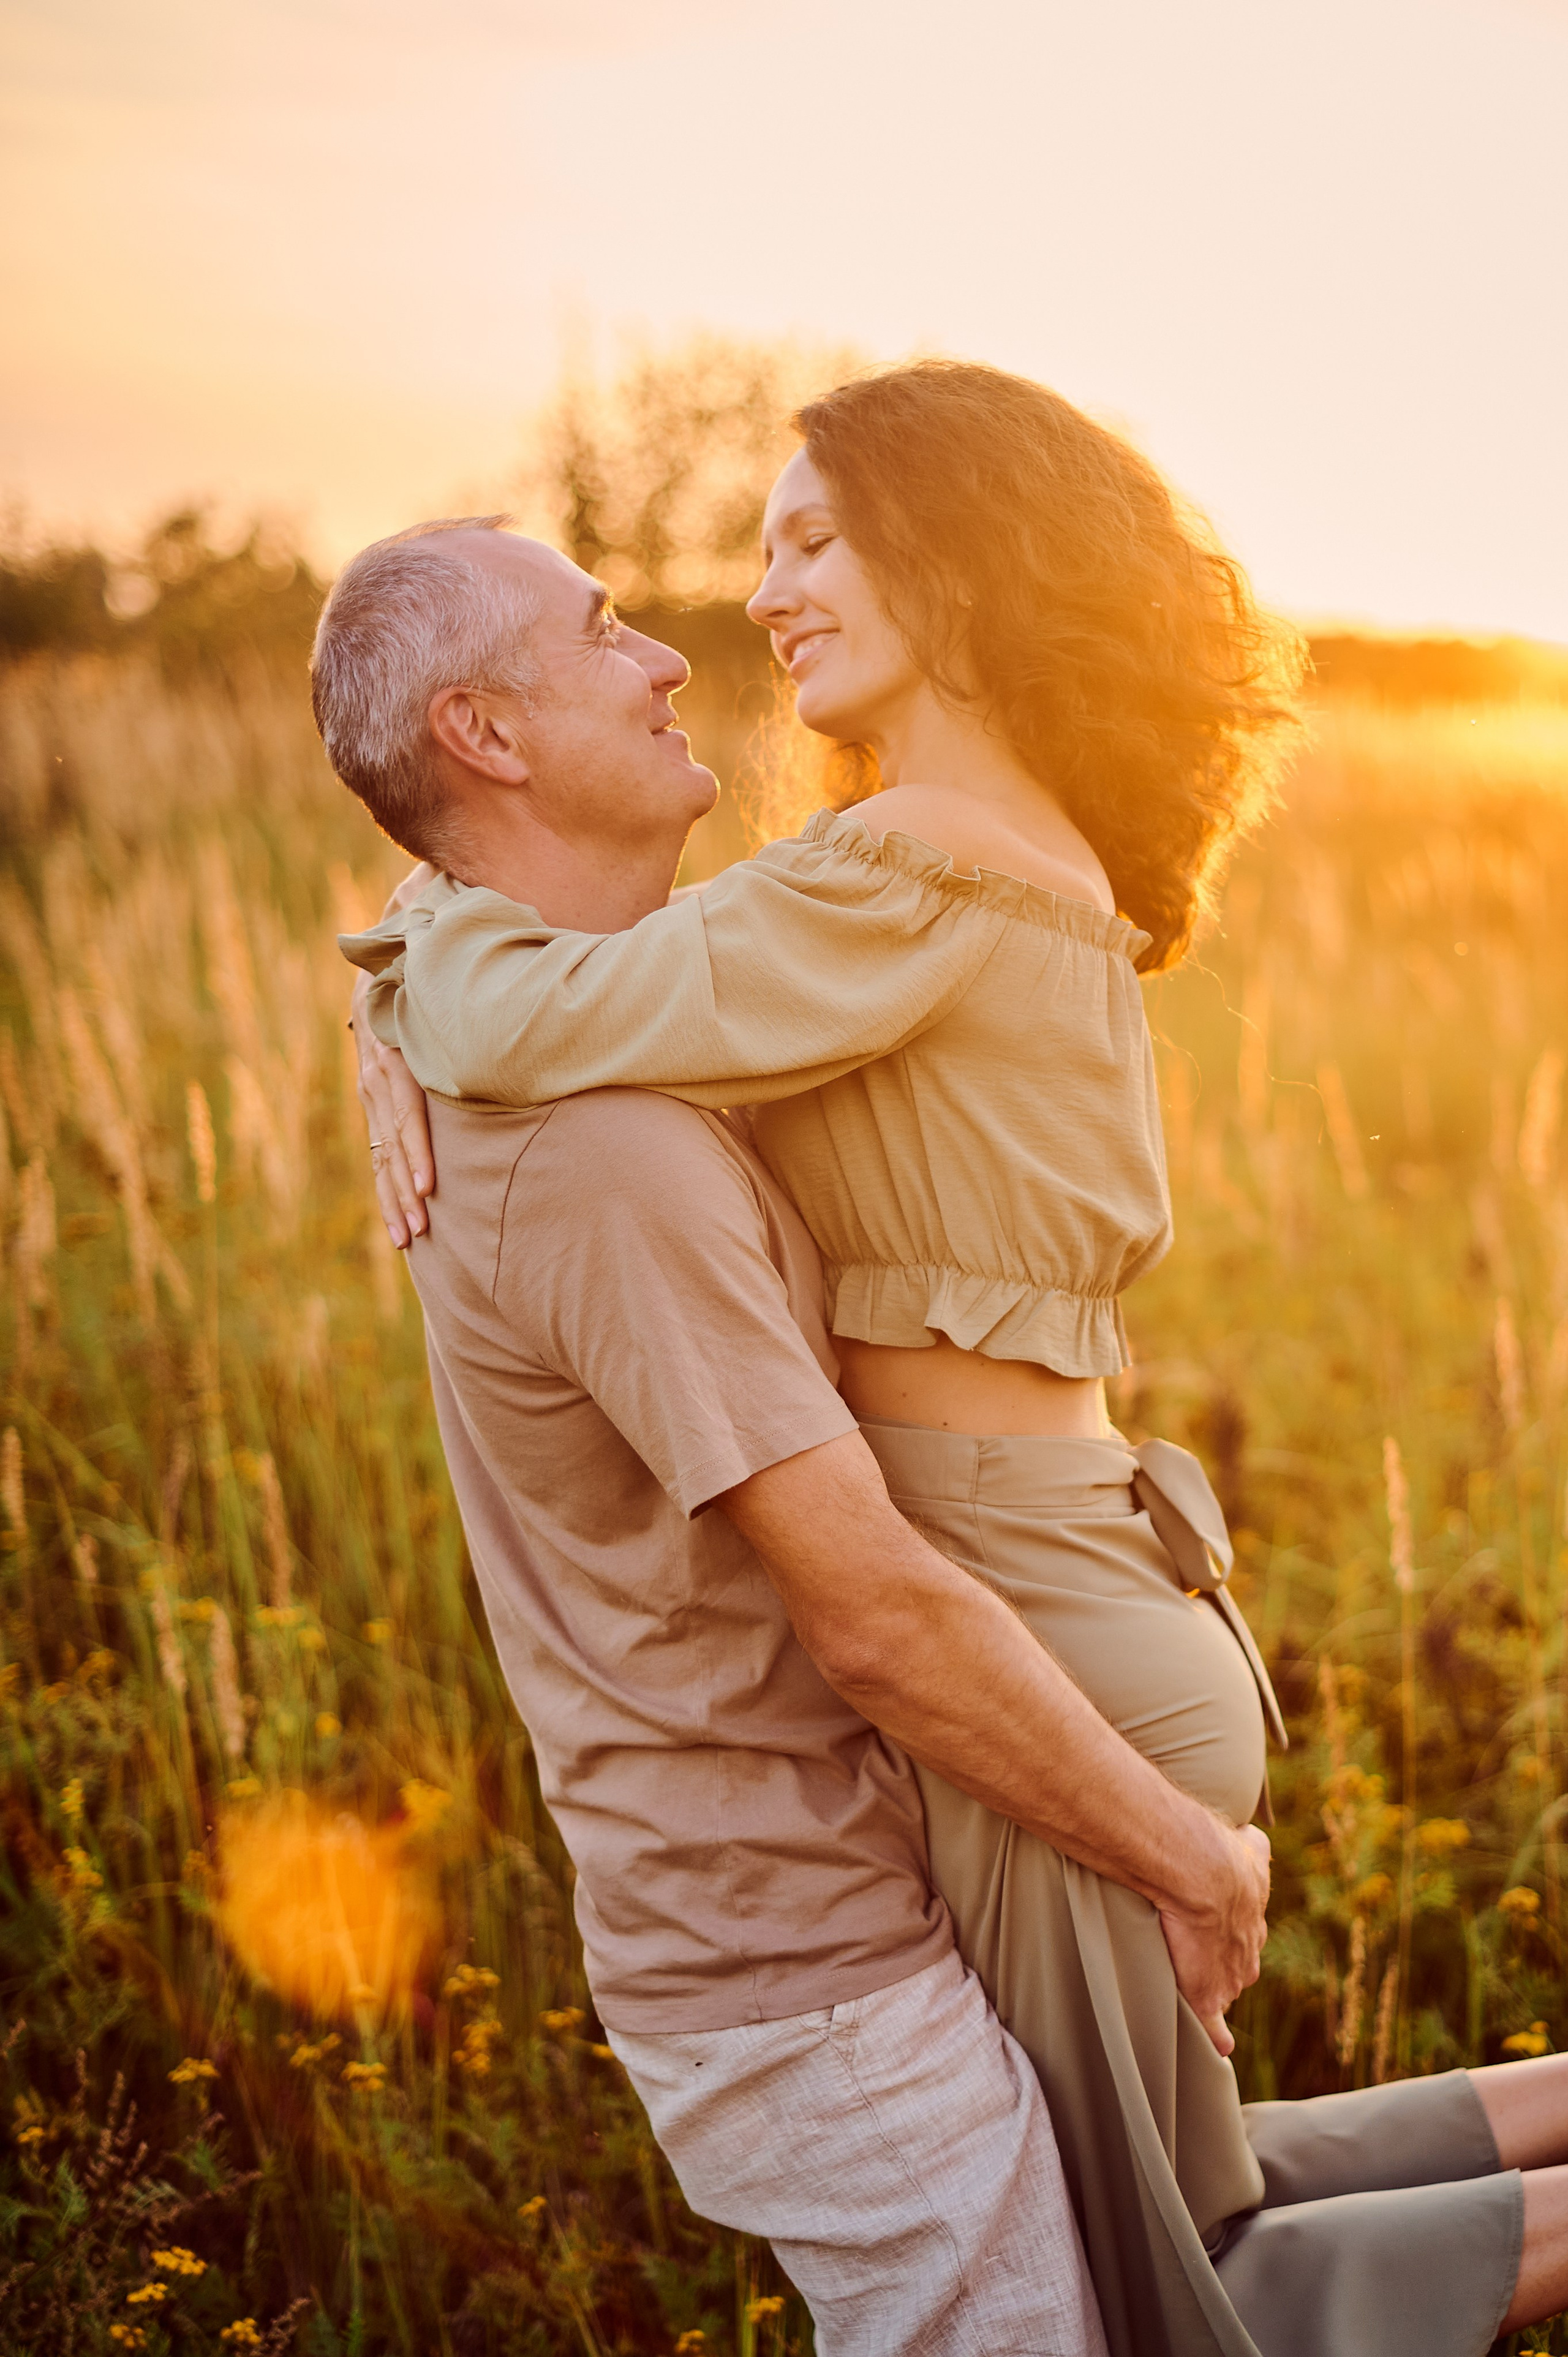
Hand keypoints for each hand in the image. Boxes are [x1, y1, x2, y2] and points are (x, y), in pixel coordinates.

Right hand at [351, 968, 433, 1246]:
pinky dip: (387, 1195)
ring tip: (409, 1238)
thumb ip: (455, 1012)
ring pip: (382, 1160)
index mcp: (393, 1060)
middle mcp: (376, 1083)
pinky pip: (378, 1160)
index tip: (429, 1187)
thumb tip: (500, 1018)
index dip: (417, 1153)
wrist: (377, 978)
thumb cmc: (420, 990)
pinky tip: (398, 1228)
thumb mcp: (431, 998)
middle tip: (423, 1229)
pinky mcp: (373, 1111)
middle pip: (391, 1148)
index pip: (405, 1116)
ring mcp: (370, 1099)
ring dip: (395, 1201)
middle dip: (406, 1191)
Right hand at [1159, 1822, 1270, 2057]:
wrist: (1204, 1874)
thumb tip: (1256, 1833)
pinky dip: (1216, 2037)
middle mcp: (1247, 1953)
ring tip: (1190, 1989)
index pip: (1245, 1937)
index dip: (1230, 1935)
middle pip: (1239, 1967)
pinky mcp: (1206, 1996)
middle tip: (1203, 1958)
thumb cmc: (1221, 1854)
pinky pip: (1213, 2027)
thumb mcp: (1251, 1845)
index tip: (1217, 1932)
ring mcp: (1228, 1978)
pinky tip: (1219, 2045)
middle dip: (1225, 1965)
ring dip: (1213, 1990)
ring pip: (1225, 1991)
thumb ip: (1255, 1844)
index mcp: (1253, 1921)